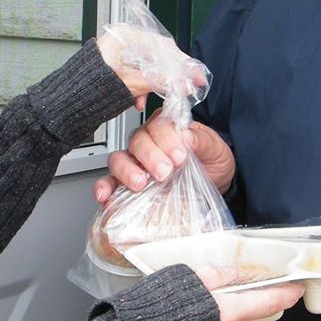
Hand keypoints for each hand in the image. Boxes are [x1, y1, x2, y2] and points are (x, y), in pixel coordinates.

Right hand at [92, 112, 236, 201]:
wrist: (216, 185)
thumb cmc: (213, 162)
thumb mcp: (215, 148)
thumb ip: (201, 140)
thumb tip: (185, 136)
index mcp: (168, 128)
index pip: (157, 125)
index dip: (166, 139)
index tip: (180, 156)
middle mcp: (148, 143)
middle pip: (137, 141)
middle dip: (150, 157)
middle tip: (165, 172)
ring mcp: (136, 163)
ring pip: (119, 159)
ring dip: (126, 170)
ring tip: (139, 184)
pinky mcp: (129, 185)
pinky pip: (109, 182)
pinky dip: (104, 187)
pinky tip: (106, 195)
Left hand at [96, 28, 207, 111]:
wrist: (68, 103)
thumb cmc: (90, 88)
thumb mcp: (133, 83)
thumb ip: (161, 81)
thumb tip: (183, 83)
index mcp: (125, 36)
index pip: (162, 46)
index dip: (181, 63)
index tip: (194, 77)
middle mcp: (121, 41)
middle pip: (156, 57)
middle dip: (167, 77)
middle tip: (182, 89)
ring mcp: (118, 53)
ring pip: (146, 68)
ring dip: (152, 85)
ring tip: (151, 99)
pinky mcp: (114, 67)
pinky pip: (135, 74)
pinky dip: (141, 87)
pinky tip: (139, 101)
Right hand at [195, 265, 303, 320]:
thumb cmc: (158, 312)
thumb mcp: (186, 281)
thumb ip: (212, 276)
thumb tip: (230, 273)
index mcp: (225, 313)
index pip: (267, 304)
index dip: (285, 296)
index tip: (296, 290)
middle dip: (261, 320)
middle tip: (253, 304)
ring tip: (224, 314)